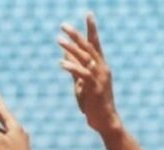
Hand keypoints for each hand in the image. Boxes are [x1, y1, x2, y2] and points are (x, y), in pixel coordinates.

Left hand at [58, 14, 118, 134]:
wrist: (105, 122)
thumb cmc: (94, 104)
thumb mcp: (81, 84)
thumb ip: (74, 68)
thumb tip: (65, 53)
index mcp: (101, 66)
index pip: (95, 44)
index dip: (91, 29)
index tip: (88, 13)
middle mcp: (102, 69)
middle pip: (88, 47)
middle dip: (76, 35)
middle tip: (63, 25)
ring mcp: (100, 78)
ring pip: (85, 58)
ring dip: (71, 48)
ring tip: (59, 40)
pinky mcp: (95, 88)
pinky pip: (83, 75)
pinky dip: (72, 67)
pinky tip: (61, 63)